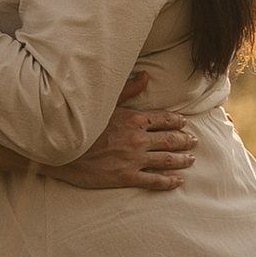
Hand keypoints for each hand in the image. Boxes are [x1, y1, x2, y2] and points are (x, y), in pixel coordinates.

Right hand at [46, 69, 196, 194]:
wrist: (61, 149)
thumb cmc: (81, 124)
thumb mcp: (105, 103)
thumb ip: (128, 90)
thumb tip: (146, 75)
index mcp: (133, 119)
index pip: (163, 119)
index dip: (177, 122)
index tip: (184, 123)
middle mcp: (138, 139)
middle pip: (170, 140)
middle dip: (185, 140)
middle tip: (194, 141)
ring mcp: (133, 159)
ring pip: (167, 160)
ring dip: (182, 159)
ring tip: (191, 159)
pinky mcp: (126, 176)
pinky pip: (154, 180)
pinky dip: (169, 181)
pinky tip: (178, 181)